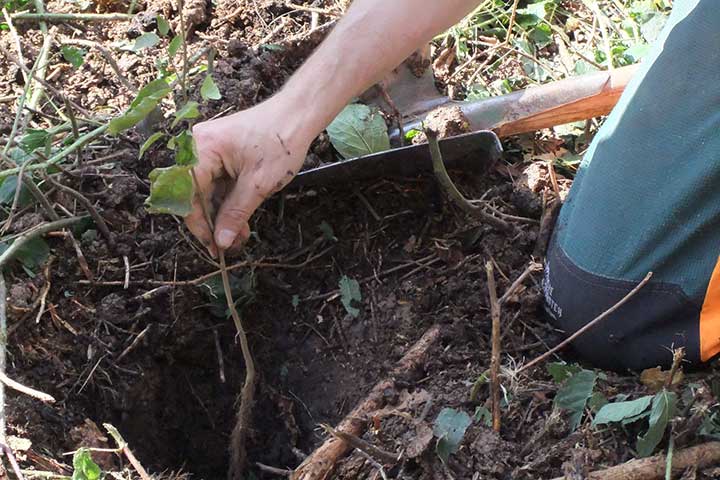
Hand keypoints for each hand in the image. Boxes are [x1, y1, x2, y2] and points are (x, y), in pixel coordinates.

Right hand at [186, 97, 312, 255]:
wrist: (298, 115)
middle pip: (195, 194)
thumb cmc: (281, 141)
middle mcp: (198, 146)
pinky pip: (218, 183)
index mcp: (201, 148)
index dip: (200, 225)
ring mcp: (208, 149)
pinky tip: (241, 221)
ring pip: (208, 192)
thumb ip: (236, 213)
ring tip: (240, 237)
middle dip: (214, 222)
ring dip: (223, 215)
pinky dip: (229, 202)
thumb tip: (221, 241)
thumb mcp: (258, 185)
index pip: (189, 195)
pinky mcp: (221, 153)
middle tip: (229, 246)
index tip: (214, 247)